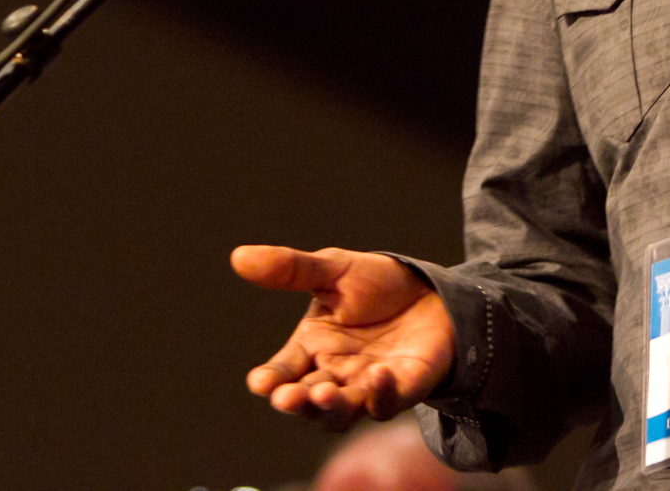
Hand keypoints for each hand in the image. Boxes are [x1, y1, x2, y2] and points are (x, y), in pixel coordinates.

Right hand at [232, 244, 454, 431]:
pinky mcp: (402, 390)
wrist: (431, 290)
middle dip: (296, 402)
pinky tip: (379, 375)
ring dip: (330, 408)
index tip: (260, 383)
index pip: (282, 371)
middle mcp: (333, 374)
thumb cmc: (377, 284)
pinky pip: (386, 404)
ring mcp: (366, 387)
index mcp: (310, 348)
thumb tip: (238, 257)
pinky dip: (380, 395)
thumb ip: (291, 269)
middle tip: (286, 397)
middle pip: (307, 402)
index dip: (269, 380)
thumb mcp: (333, 270)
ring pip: (340, 414)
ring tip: (325, 392)